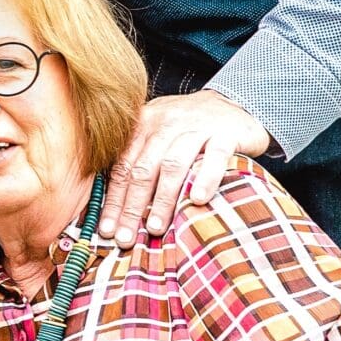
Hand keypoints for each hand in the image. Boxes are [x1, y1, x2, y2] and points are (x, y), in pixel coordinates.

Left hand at [98, 88, 271, 241]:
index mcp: (142, 126)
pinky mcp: (225, 134)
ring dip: (161, 199)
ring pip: (172, 165)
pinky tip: (197, 200)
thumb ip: (141, 162)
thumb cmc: (189, 129)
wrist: (233, 103)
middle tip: (126, 238)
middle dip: (131, 207)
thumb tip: (119, 209)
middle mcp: (164, 124)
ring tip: (155, 228)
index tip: (107, 230)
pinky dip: (205, 178)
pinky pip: (214, 158)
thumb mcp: (159, 136)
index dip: (113, 200)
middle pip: (142, 169)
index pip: (122, 168)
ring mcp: (195, 127)